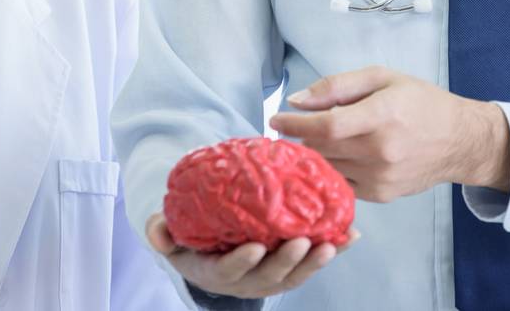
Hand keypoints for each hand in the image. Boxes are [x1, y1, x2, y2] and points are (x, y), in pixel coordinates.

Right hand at [145, 213, 357, 298]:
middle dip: (288, 262)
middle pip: (270, 276)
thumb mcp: (171, 236)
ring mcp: (271, 274)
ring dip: (316, 261)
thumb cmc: (192, 237)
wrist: (212, 246)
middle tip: (303, 242)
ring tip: (333, 244)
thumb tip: (157, 229)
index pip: (229, 271)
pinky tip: (351, 236)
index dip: (242, 262)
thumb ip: (162, 232)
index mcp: (217, 271)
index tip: (254, 248)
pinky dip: (333, 249)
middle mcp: (247, 279)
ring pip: (296, 274)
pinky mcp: (292, 265)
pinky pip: (313, 260)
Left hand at [268, 65, 509, 201]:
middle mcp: (381, 150)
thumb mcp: (383, 78)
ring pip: (328, 168)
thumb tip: (297, 100)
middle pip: (322, 149)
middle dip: (300, 138)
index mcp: (383, 114)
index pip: (327, 126)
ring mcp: (381, 177)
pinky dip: (332, 170)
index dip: (295, 125)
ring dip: (314, 155)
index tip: (276, 119)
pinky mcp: (381, 195)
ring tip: (314, 141)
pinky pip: (342, 183)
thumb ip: (338, 85)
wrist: (459, 140)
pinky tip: (335, 157)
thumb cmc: (421, 102)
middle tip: (291, 128)